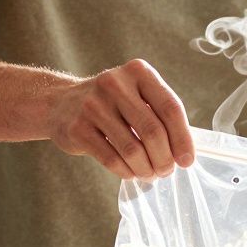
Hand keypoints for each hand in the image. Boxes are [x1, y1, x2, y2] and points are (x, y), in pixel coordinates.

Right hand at [49, 59, 193, 179]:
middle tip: (166, 171)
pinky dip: (126, 171)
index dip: (183, 138)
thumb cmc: (111, 105)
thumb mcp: (136, 96)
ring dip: (146, 169)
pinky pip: (112, 159)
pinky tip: (131, 172)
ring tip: (150, 174)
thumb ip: (160, 116)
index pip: (171, 107)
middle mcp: (115, 84)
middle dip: (165, 159)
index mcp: (138, 72)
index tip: (187, 160)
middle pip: (153, 131)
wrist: (59, 103)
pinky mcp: (78, 129)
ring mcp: (93, 105)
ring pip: (133, 149)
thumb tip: (185, 153)